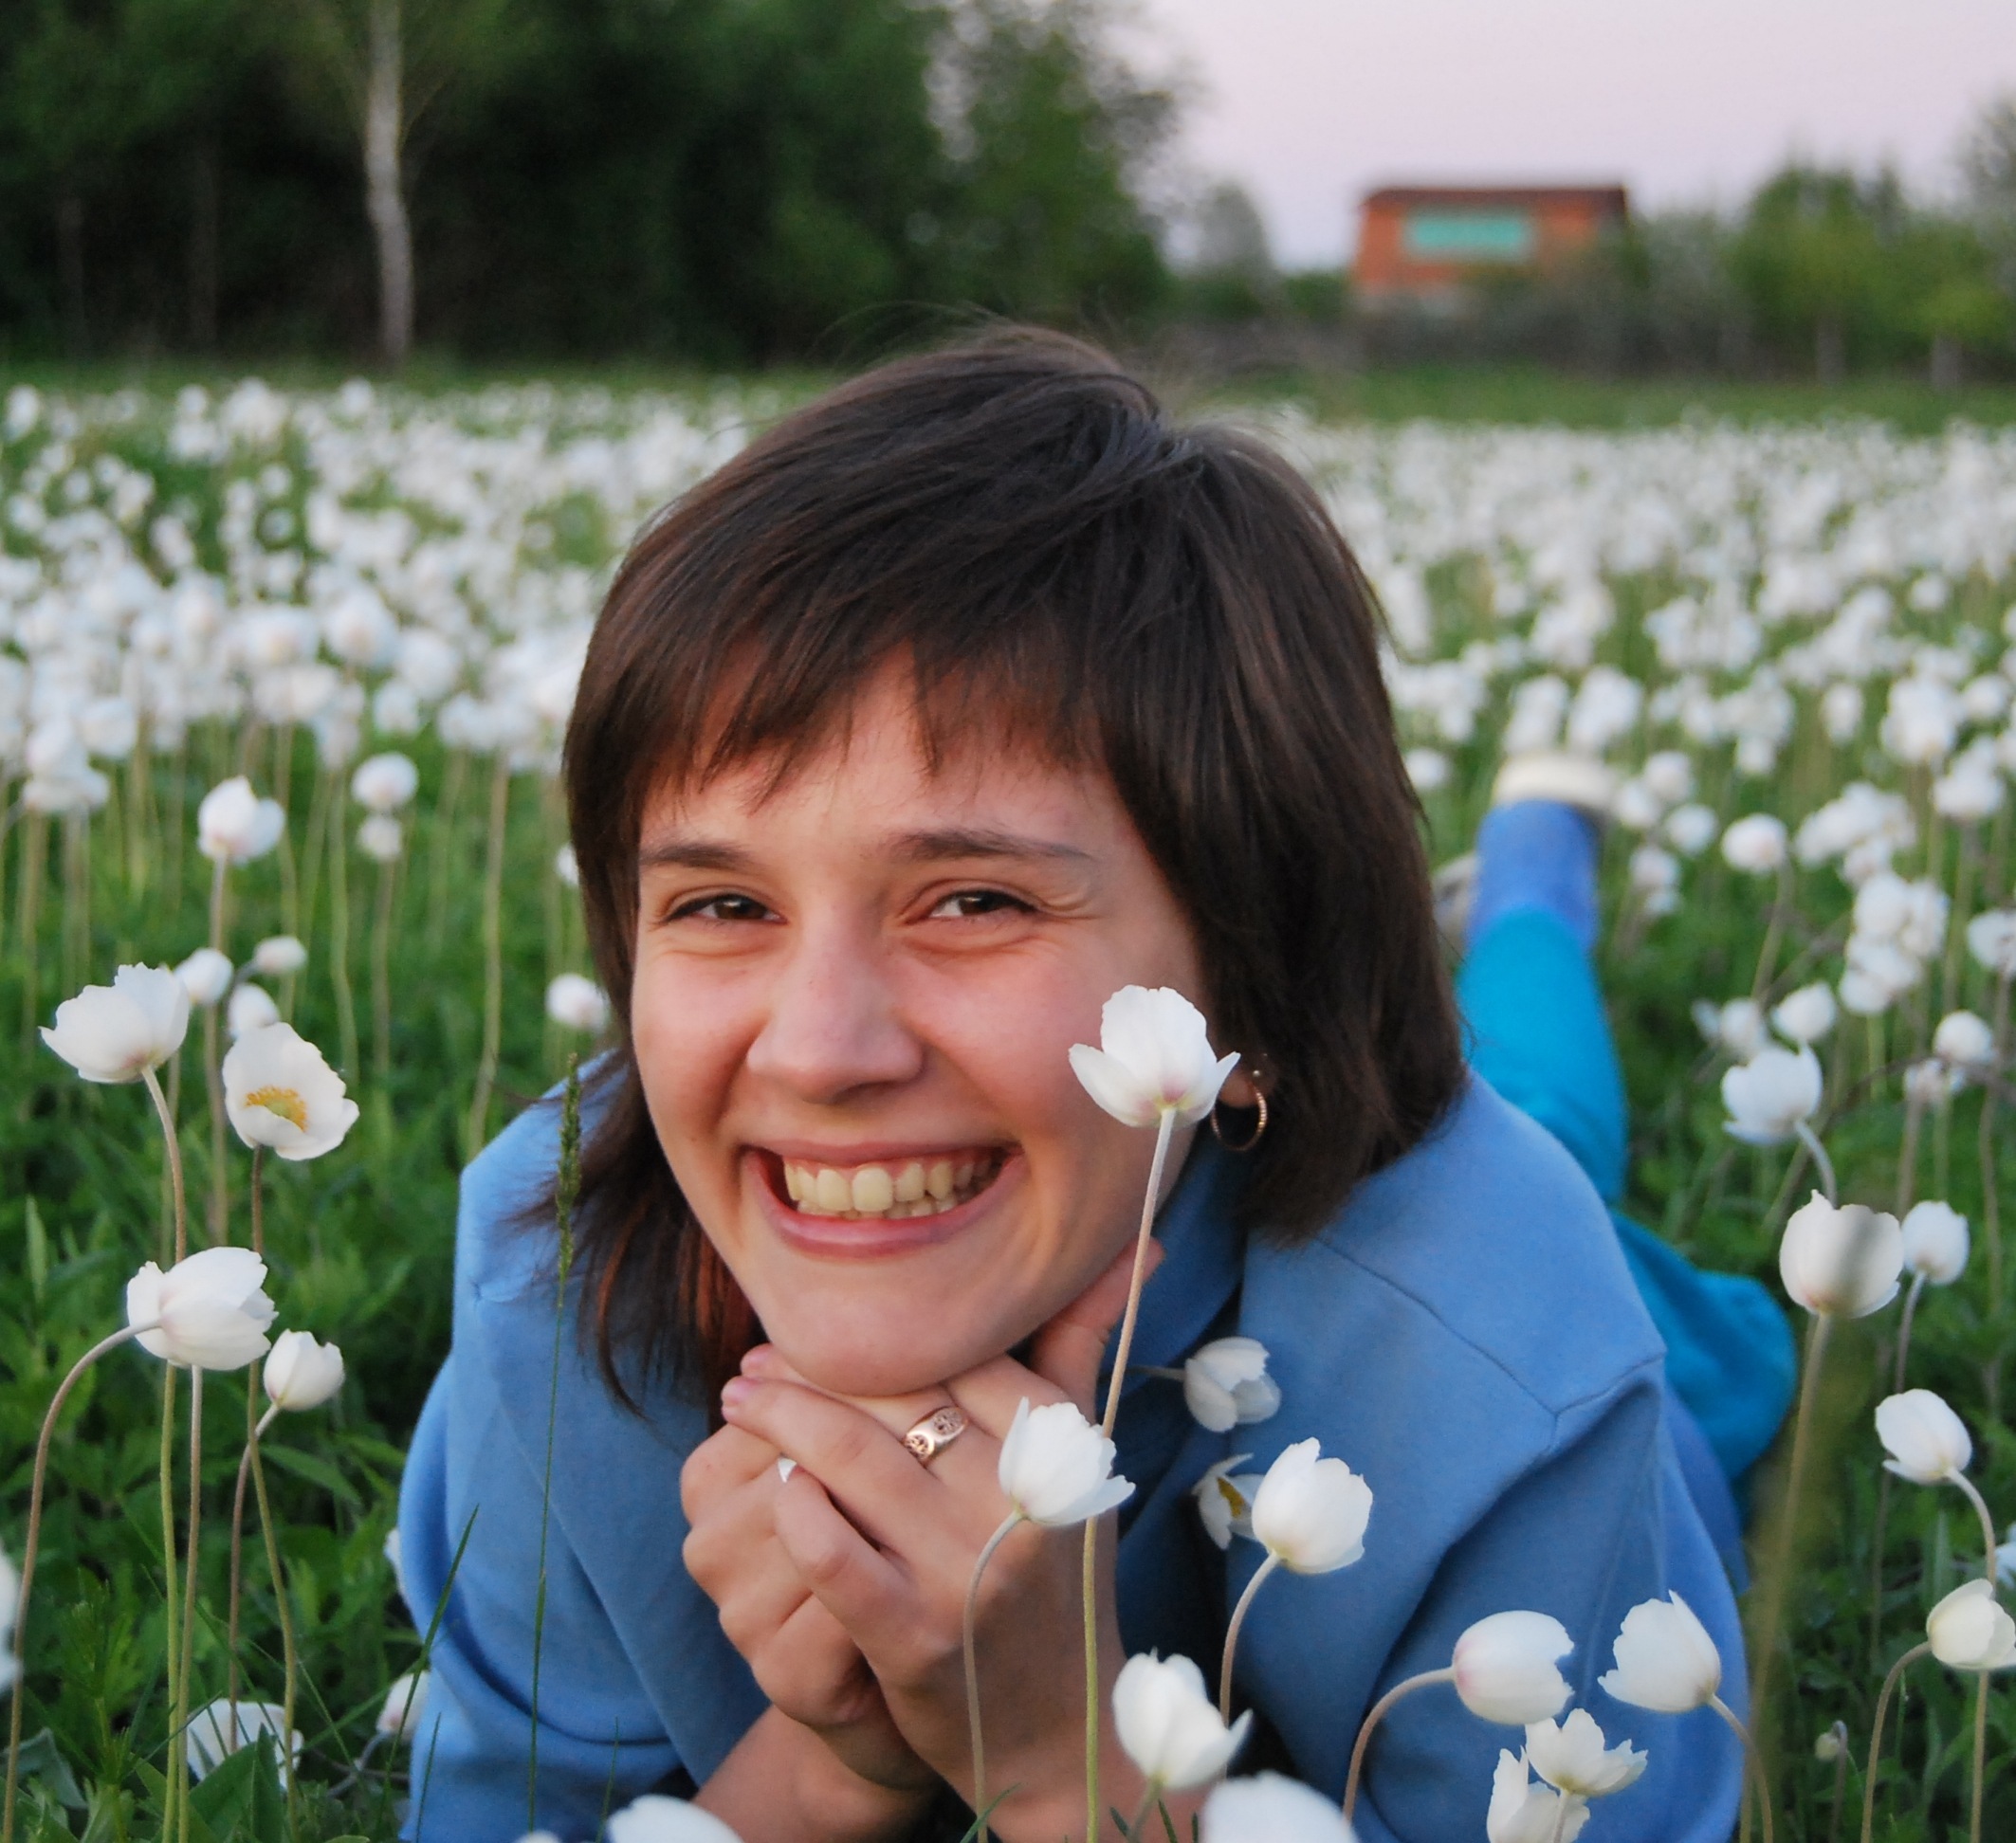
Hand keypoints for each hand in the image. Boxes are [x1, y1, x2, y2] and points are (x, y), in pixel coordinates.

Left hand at [716, 1241, 1155, 1836]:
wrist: (1061, 1730)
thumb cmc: (1059, 1574)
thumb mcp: (1081, 1461)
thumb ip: (1082, 1345)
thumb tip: (1140, 1238)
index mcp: (1060, 1447)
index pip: (956, 1353)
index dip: (878, 1332)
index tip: (811, 1324)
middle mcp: (1020, 1502)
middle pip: (896, 1399)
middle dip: (810, 1372)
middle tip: (753, 1363)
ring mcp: (966, 1570)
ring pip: (855, 1463)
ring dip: (782, 1422)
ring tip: (737, 1403)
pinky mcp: (914, 1635)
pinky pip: (832, 1552)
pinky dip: (795, 1510)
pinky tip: (772, 1487)